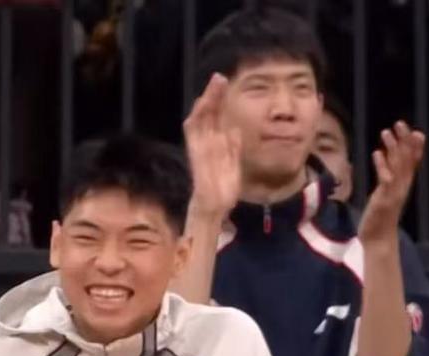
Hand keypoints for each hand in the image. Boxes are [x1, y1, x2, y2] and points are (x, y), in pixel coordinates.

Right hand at [184, 73, 241, 221]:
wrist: (215, 205)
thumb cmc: (223, 186)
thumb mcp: (232, 162)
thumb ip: (232, 146)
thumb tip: (234, 130)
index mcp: (215, 143)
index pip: (215, 117)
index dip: (219, 101)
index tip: (225, 84)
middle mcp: (205, 142)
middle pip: (207, 114)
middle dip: (212, 96)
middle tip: (219, 77)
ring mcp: (200, 147)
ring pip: (200, 119)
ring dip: (206, 102)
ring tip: (213, 86)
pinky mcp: (197, 155)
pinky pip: (194, 133)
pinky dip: (198, 119)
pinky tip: (202, 106)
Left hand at [358, 121, 425, 247]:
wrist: (378, 239)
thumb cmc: (380, 217)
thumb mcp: (385, 195)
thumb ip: (387, 180)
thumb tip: (387, 164)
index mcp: (403, 185)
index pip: (412, 162)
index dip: (415, 147)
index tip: (415, 131)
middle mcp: (402, 187)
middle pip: (406, 160)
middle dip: (404, 141)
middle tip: (400, 124)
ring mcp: (394, 193)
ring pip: (398, 166)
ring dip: (393, 148)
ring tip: (386, 132)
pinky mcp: (384, 199)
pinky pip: (385, 180)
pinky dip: (383, 166)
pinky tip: (376, 153)